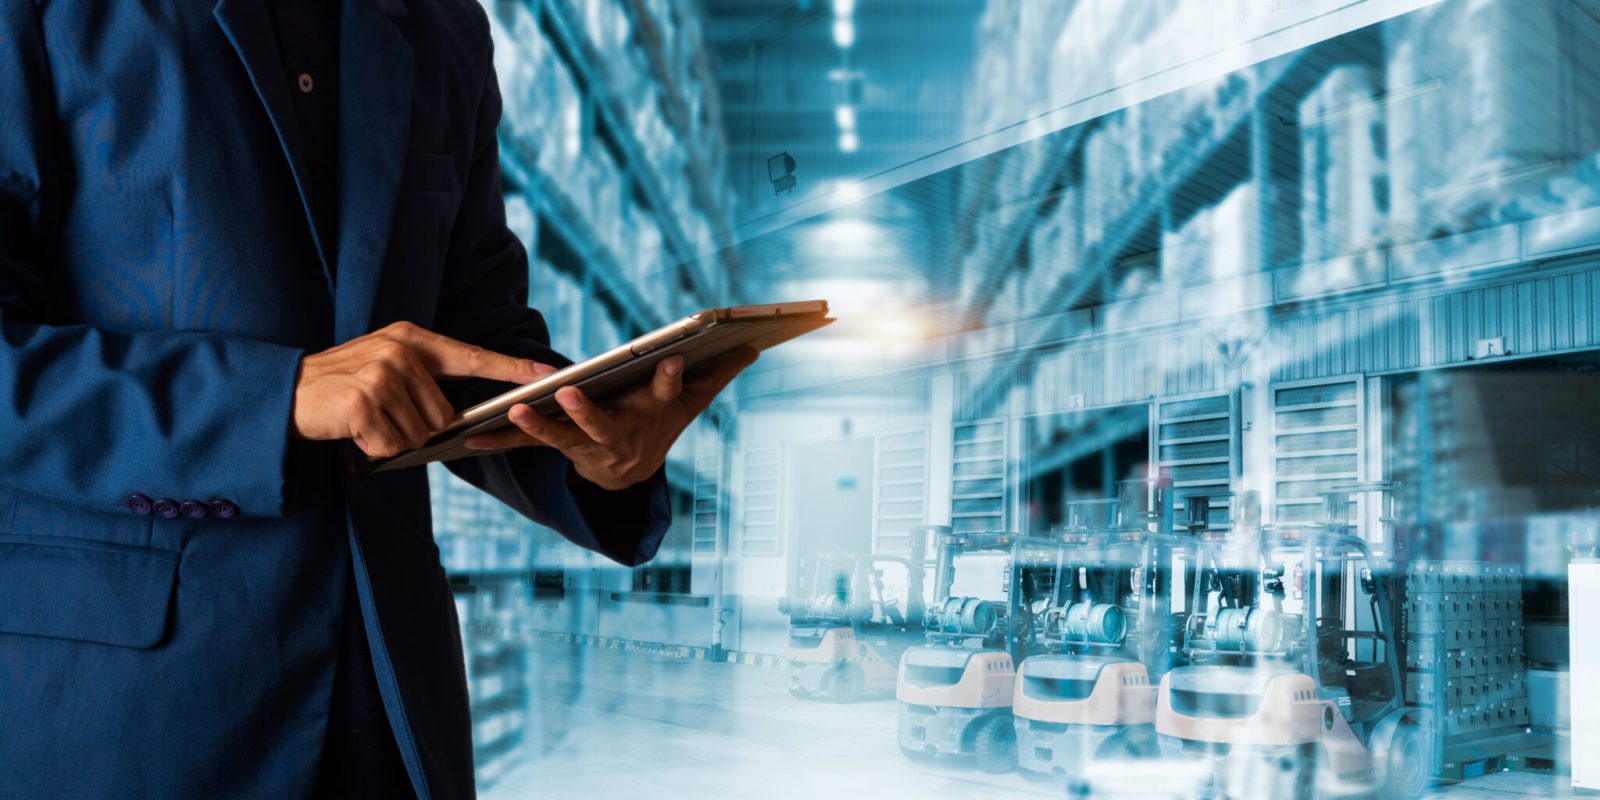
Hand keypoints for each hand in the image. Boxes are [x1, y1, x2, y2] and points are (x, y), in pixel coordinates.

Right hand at [292, 321, 554, 456]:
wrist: (285, 391)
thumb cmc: (342, 385)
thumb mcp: (385, 366)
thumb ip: (424, 381)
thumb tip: (457, 419)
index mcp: (412, 340)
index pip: (472, 356)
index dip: (512, 367)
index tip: (547, 374)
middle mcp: (401, 352)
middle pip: (444, 415)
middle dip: (416, 428)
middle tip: (380, 416)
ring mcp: (382, 375)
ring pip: (420, 434)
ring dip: (394, 440)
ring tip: (365, 421)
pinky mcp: (364, 403)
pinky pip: (393, 446)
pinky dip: (375, 449)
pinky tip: (354, 431)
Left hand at [462, 348, 758, 489]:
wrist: (630, 475)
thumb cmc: (659, 425)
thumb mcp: (690, 403)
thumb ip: (716, 375)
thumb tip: (754, 347)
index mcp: (650, 417)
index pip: (664, 395)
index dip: (668, 381)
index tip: (674, 361)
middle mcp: (616, 435)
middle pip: (602, 425)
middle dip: (587, 411)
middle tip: (569, 392)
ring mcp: (583, 446)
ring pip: (558, 438)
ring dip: (536, 426)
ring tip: (515, 410)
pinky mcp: (556, 448)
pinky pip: (525, 446)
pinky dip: (498, 440)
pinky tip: (468, 438)